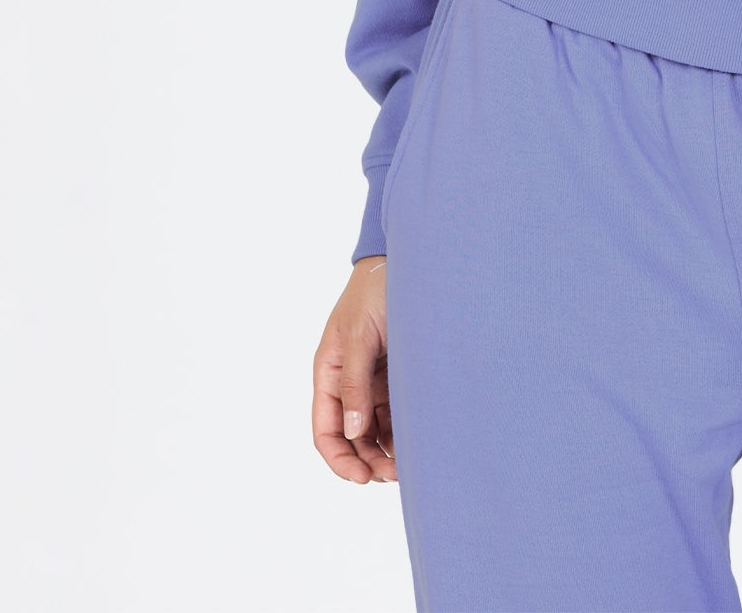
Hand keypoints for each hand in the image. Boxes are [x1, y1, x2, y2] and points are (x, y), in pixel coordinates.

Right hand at [312, 257, 397, 483]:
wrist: (403, 263)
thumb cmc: (374, 293)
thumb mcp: (360, 336)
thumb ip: (355, 383)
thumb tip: (354, 430)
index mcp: (328, 372)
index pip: (325, 430)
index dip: (340, 459)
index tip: (361, 477)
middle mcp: (347, 381)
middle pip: (351, 436)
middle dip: (368, 460)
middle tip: (394, 476)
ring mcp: (371, 379)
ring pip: (374, 429)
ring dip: (386, 450)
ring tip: (408, 465)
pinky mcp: (394, 373)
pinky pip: (394, 411)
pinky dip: (401, 430)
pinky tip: (416, 441)